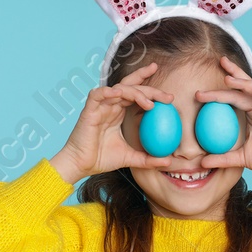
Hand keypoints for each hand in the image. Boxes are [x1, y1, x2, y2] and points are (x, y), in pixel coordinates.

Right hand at [54, 63, 183, 180]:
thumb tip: (169, 161)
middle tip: (168, 95)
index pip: (137, 94)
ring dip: (135, 92)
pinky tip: (120, 93)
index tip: (169, 97)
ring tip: (150, 103)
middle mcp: (111, 105)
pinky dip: (108, 91)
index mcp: (119, 112)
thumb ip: (149, 159)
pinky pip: (97, 95)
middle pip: (131, 87)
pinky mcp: (89, 110)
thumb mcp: (132, 158)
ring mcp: (100, 106)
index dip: (151, 90)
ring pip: (119, 89)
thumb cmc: (102, 158)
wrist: (82, 164)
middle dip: (150, 87)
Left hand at [196, 55, 251, 186]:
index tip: (200, 93)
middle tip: (220, 61)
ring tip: (229, 78)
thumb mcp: (240, 159)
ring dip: (245, 83)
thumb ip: (222, 159)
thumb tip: (202, 163)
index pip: (234, 96)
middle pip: (245, 87)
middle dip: (233, 73)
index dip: (219, 91)